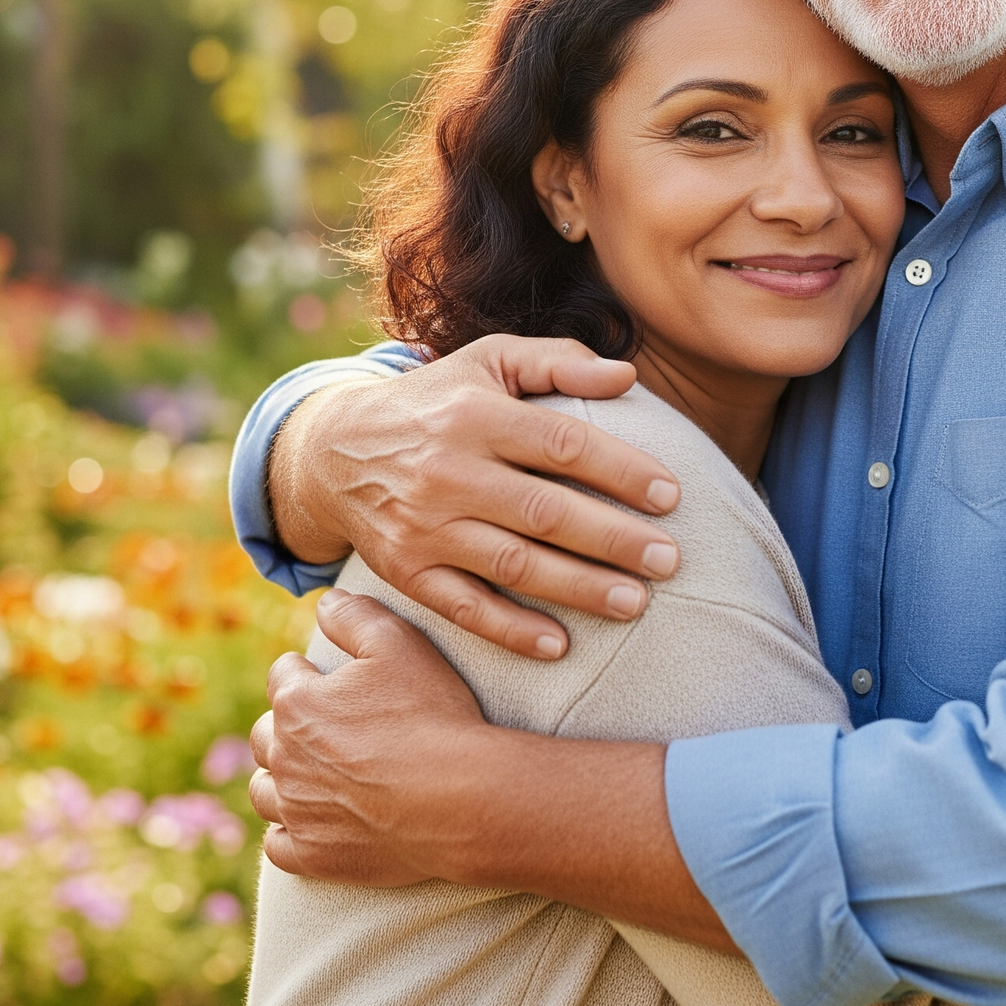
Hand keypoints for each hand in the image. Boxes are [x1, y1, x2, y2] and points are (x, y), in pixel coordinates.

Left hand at [250, 590, 502, 883]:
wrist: (457, 797)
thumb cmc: (430, 714)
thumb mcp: (400, 643)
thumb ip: (356, 615)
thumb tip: (326, 602)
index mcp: (297, 703)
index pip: (283, 674)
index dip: (308, 670)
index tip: (329, 675)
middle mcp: (284, 758)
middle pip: (264, 734)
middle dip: (286, 724)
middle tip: (324, 723)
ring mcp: (296, 811)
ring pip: (264, 791)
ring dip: (281, 778)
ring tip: (313, 772)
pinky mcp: (312, 855)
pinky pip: (279, 845)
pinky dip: (289, 831)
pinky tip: (311, 821)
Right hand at [268, 335, 684, 658]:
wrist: (333, 450)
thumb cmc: (438, 400)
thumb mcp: (489, 360)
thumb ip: (558, 362)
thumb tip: (628, 376)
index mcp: (476, 414)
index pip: (562, 444)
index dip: (621, 470)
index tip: (671, 495)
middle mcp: (448, 471)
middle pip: (545, 512)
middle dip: (614, 539)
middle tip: (670, 560)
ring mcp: (424, 526)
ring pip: (512, 564)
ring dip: (579, 588)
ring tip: (637, 602)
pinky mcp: (405, 571)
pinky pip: (463, 608)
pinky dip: (511, 630)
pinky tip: (560, 644)